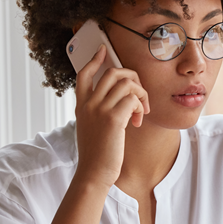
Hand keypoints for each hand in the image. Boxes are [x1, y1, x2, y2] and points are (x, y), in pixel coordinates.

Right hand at [73, 45, 148, 189]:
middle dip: (133, 78)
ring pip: (127, 83)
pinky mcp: (113, 118)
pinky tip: (138, 121)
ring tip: (141, 113)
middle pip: (112, 72)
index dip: (95, 59)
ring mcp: (99, 109)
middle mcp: (88, 104)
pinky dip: (140, 107)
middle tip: (139, 95)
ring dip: (141, 95)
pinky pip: (133, 99)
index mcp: (81, 105)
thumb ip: (99, 113)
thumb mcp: (91, 129)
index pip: (84, 74)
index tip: (103, 50)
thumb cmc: (96, 155)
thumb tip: (120, 103)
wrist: (93, 173)